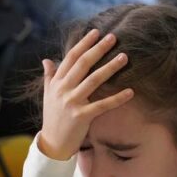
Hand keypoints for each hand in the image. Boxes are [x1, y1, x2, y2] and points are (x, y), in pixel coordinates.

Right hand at [37, 29, 133, 159]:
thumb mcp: (48, 95)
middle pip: (83, 64)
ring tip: (124, 57)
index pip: (71, 57)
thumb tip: (46, 60)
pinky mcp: (81, 117)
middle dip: (99, 49)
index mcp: (56, 82)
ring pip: (93, 80)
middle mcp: (63, 89)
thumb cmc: (53, 118)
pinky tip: (130, 92)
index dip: (84, 44)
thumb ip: (49, 76)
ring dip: (110, 68)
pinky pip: (102, 105)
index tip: (96, 32)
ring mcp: (71, 103)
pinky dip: (117, 98)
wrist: (52, 144)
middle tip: (114, 38)